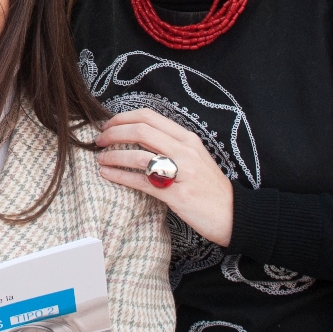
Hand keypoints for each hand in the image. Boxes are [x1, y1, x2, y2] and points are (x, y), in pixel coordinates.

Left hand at [95, 108, 233, 246]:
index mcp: (188, 138)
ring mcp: (182, 173)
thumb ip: (169, 145)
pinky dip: (120, 176)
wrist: (233, 215)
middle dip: (113, 133)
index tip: (108, 125)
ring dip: (113, 156)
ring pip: (138, 155)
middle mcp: (185, 151)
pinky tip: (107, 175)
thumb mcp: (194, 158)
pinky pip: (142, 182)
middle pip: (141, 130)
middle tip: (98, 141)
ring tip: (100, 159)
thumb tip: (137, 136)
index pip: (149, 116)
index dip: (123, 117)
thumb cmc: (209, 187)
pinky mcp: (177, 196)